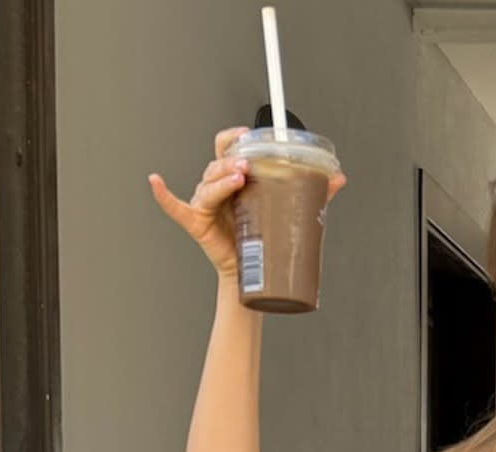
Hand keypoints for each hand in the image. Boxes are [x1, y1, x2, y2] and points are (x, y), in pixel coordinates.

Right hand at [147, 126, 347, 278]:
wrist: (254, 272)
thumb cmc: (264, 236)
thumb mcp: (287, 209)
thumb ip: (311, 192)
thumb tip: (339, 179)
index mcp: (235, 176)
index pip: (229, 146)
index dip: (235, 137)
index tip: (248, 135)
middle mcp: (216, 184)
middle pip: (218, 163)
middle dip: (231, 163)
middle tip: (248, 167)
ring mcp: (205, 202)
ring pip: (207, 182)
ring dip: (220, 179)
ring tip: (238, 179)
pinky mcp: (197, 222)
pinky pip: (176, 207)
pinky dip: (164, 196)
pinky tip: (156, 182)